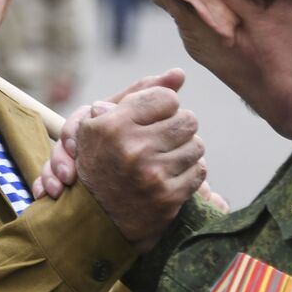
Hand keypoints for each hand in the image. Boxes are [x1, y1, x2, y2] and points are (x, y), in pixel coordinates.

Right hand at [33, 70, 185, 198]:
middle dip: (179, 128)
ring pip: (197, 146)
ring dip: (185, 151)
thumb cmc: (100, 159)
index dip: (163, 107)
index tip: (154, 119)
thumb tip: (179, 73)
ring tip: (166, 158)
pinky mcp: (167, 197)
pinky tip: (171, 176)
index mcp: (113, 124)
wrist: (92, 217)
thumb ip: (141, 92)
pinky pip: (199, 171)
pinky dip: (189, 173)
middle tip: (165, 138)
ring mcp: (151, 174)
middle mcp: (131, 148)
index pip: (167, 98)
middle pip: (188, 120)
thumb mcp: (105, 121)